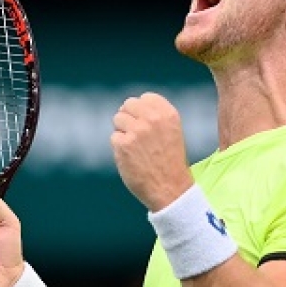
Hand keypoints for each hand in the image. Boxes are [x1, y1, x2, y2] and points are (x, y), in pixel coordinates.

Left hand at [110, 92, 194, 211]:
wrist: (170, 189)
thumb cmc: (170, 162)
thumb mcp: (172, 132)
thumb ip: (155, 116)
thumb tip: (128, 107)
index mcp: (168, 114)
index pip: (146, 97)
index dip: (142, 110)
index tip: (145, 124)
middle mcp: (152, 119)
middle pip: (128, 105)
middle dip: (129, 118)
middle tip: (137, 136)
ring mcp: (137, 131)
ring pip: (118, 119)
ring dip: (123, 132)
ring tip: (136, 148)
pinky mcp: (123, 144)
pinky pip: (114, 138)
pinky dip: (119, 148)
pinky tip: (132, 159)